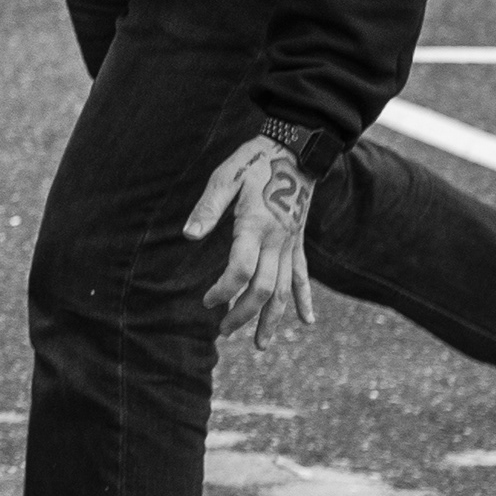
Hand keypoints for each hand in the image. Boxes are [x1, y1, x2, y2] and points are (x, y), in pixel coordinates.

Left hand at [187, 131, 317, 344]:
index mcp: (255, 226)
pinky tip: (306, 321)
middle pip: (263, 289)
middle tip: (223, 332)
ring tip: (260, 345)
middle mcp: (277, 241)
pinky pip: (303, 276)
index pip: (241, 271)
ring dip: (272, 319)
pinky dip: (304, 299)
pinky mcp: (298, 242)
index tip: (206, 302)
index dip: (223, 291)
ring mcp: (290, 243)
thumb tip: (188, 235)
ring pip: (284, 290)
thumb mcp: (225, 178)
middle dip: (244, 314)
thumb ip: (208, 208)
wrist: (295, 151)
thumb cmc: (253, 162)